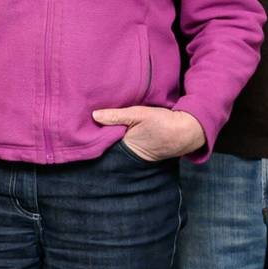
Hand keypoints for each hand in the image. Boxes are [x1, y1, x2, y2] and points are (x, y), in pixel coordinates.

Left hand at [91, 106, 205, 161]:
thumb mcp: (139, 114)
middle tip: (82, 126)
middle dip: (97, 138)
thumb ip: (116, 115)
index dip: (91, 137)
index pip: (100, 144)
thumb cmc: (164, 122)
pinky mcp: (139, 150)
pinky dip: (118, 138)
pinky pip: (123, 145)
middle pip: (106, 146)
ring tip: (94, 127)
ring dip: (108, 137)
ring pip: (114, 146)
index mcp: (124, 147)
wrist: (187, 131)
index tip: (79, 128)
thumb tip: (94, 115)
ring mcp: (133, 154)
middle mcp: (126, 154)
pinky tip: (113, 130)